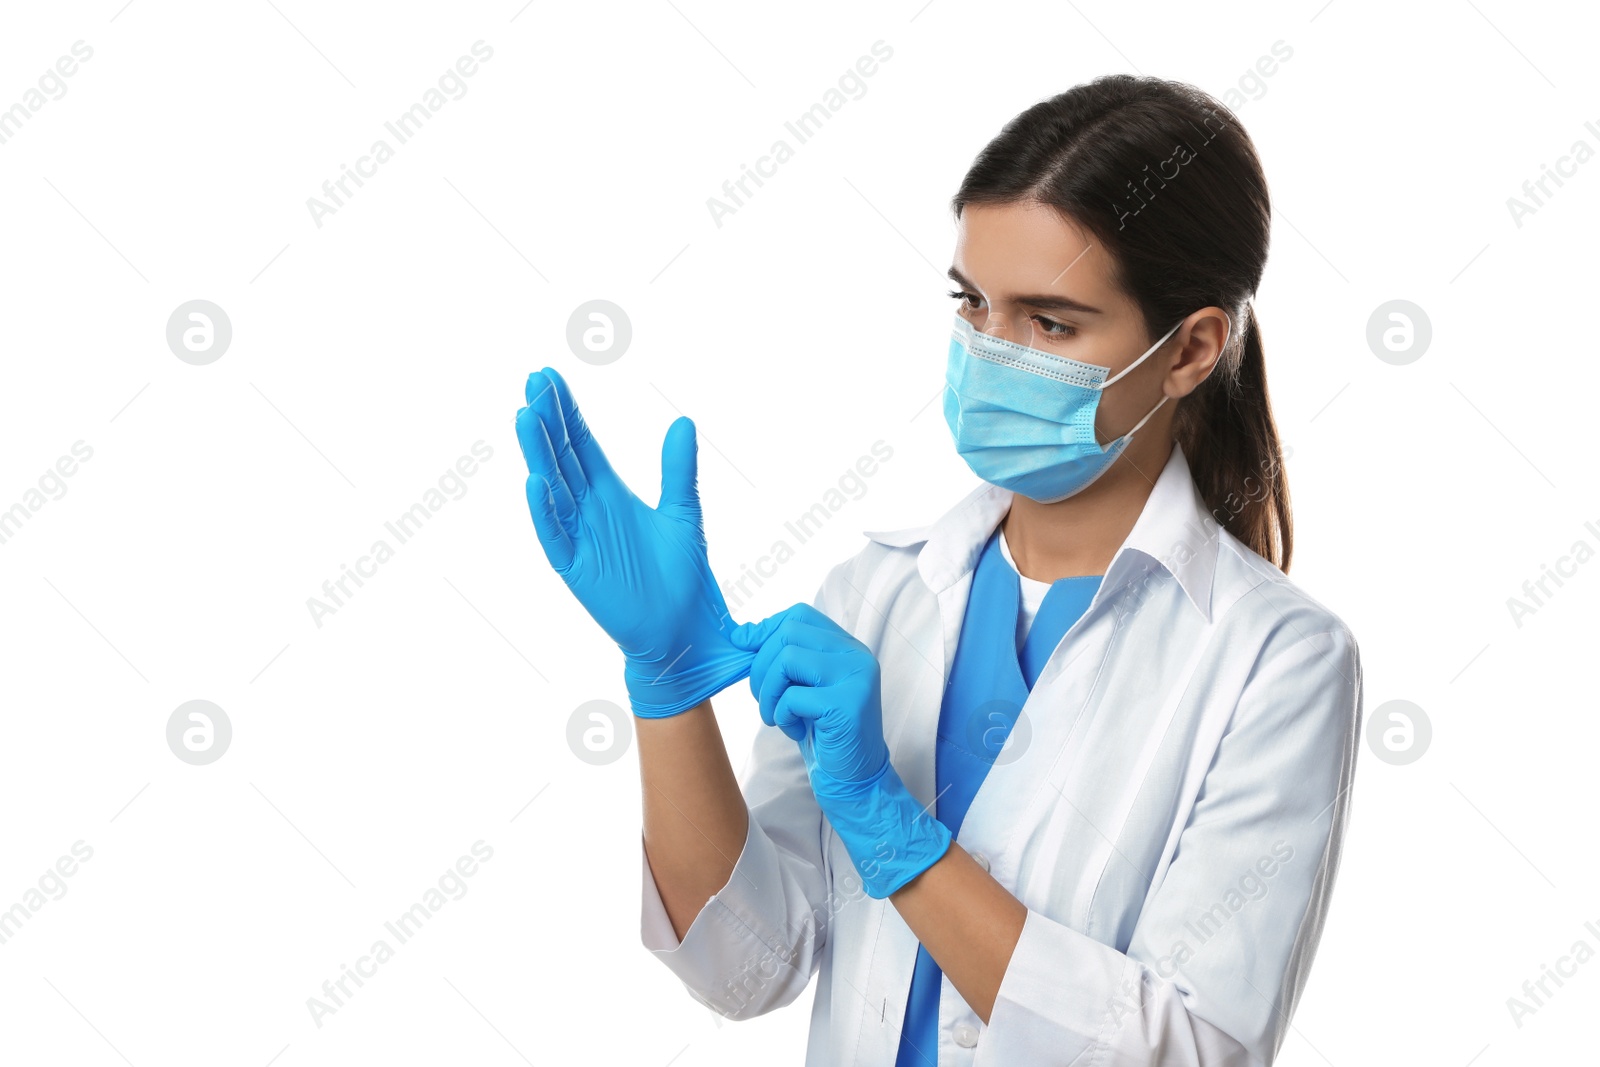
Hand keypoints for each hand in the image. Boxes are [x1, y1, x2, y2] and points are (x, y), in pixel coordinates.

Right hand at [514, 366, 751, 716]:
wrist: (689, 632)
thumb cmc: (684, 579)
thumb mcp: (683, 513)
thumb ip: (678, 469)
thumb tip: (682, 422)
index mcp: (612, 496)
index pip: (582, 444)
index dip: (566, 412)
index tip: (549, 376)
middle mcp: (590, 513)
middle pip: (562, 457)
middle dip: (547, 420)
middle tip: (533, 380)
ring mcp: (581, 539)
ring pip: (553, 489)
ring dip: (539, 454)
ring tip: (525, 415)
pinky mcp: (579, 570)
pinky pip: (556, 537)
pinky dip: (544, 511)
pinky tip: (535, 482)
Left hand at [730, 602, 887, 782]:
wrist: (854, 776)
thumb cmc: (823, 731)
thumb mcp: (801, 688)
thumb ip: (783, 658)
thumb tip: (741, 634)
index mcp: (847, 646)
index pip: (800, 614)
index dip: (766, 628)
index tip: (744, 647)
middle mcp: (856, 656)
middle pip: (789, 633)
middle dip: (761, 666)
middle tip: (762, 699)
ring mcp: (856, 678)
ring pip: (787, 660)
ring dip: (768, 693)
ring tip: (775, 716)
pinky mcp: (847, 705)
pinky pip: (793, 697)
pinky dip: (783, 716)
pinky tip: (797, 731)